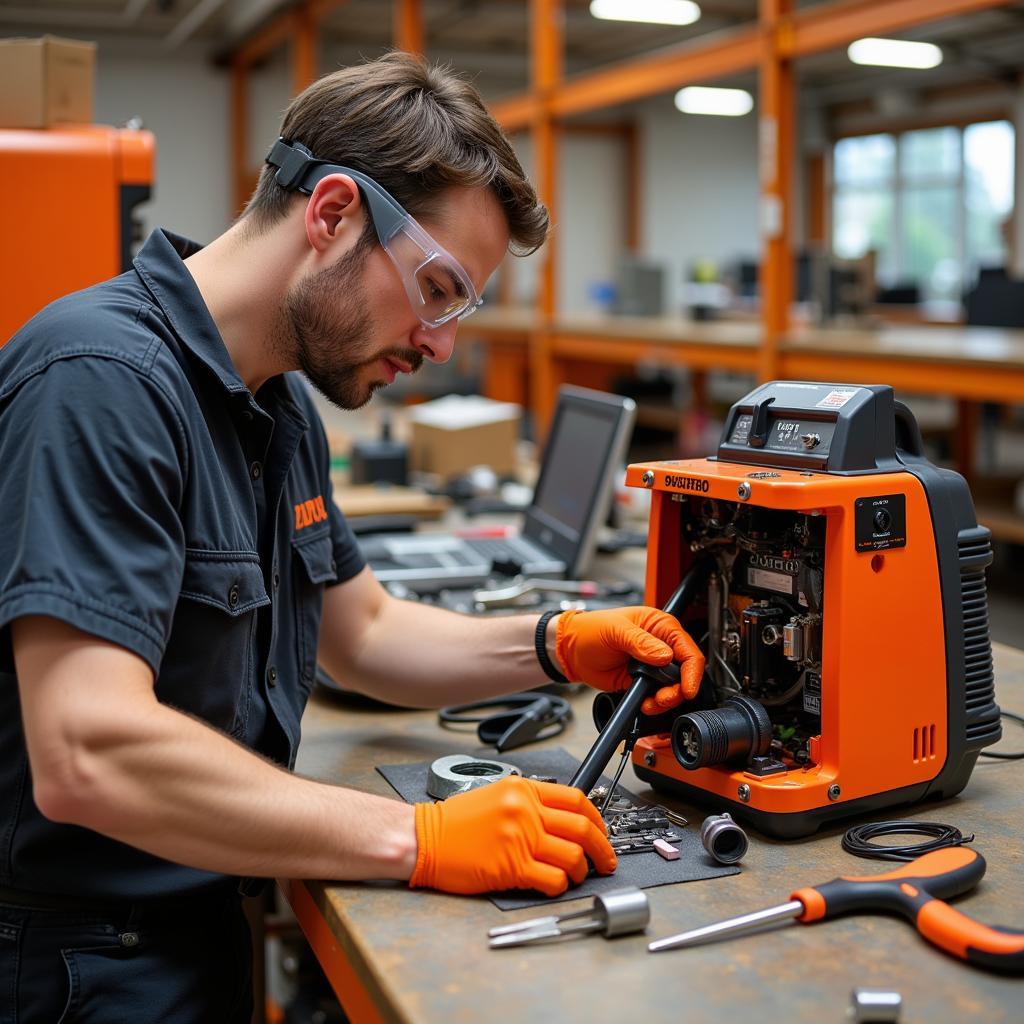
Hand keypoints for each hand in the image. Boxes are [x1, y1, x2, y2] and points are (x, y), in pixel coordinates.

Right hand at [409, 776, 615, 895]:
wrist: (424, 838)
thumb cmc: (456, 822)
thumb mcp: (496, 794)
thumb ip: (530, 802)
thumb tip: (564, 819)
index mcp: (524, 790)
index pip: (576, 800)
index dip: (597, 819)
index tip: (601, 832)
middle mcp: (525, 811)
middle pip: (582, 828)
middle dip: (602, 848)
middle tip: (605, 861)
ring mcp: (520, 839)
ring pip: (572, 856)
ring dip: (581, 871)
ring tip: (576, 876)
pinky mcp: (511, 868)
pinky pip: (552, 879)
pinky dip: (560, 886)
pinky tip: (555, 885)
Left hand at [555, 606, 704, 714]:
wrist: (572, 652)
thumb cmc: (590, 630)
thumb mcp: (615, 630)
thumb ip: (640, 642)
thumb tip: (664, 655)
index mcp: (660, 626)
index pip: (688, 650)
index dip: (692, 671)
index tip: (688, 689)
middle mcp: (661, 646)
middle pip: (685, 673)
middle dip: (678, 690)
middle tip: (662, 698)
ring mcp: (653, 666)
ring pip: (674, 688)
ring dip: (666, 700)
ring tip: (651, 703)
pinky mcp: (643, 681)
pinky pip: (657, 697)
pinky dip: (655, 704)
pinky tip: (645, 704)